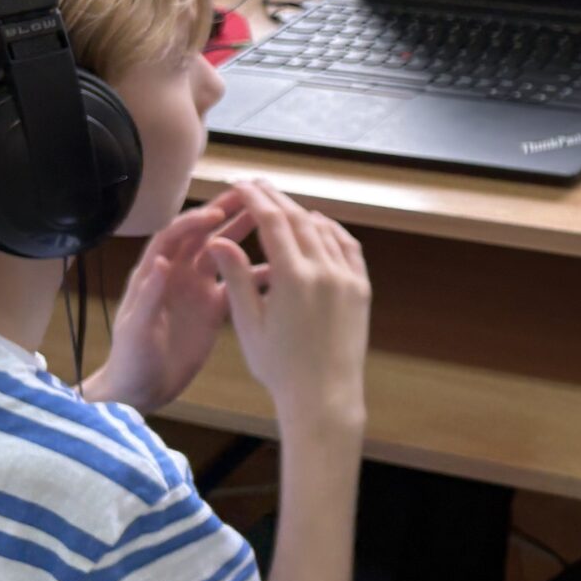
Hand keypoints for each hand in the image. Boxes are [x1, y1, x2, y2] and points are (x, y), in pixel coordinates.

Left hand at [84, 190, 255, 410]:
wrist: (141, 390)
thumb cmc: (131, 359)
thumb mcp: (136, 329)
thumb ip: (150, 295)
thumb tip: (162, 262)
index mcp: (153, 275)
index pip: (172, 237)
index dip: (193, 222)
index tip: (216, 213)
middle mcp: (177, 276)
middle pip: (201, 236)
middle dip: (224, 214)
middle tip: (250, 197)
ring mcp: (197, 291)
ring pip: (223, 254)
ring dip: (242, 235)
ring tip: (269, 218)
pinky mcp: (214, 309)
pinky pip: (238, 285)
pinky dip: (256, 276)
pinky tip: (280, 269)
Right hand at [210, 181, 371, 442]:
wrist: (324, 396)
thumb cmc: (279, 367)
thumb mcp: (249, 323)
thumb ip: (237, 278)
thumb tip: (219, 241)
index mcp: (293, 278)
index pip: (273, 222)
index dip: (255, 198)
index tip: (240, 184)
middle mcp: (325, 271)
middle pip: (299, 219)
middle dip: (276, 198)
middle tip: (256, 185)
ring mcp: (347, 278)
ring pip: (324, 230)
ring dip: (302, 211)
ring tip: (282, 203)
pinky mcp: (361, 289)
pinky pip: (348, 247)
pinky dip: (331, 230)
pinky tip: (318, 225)